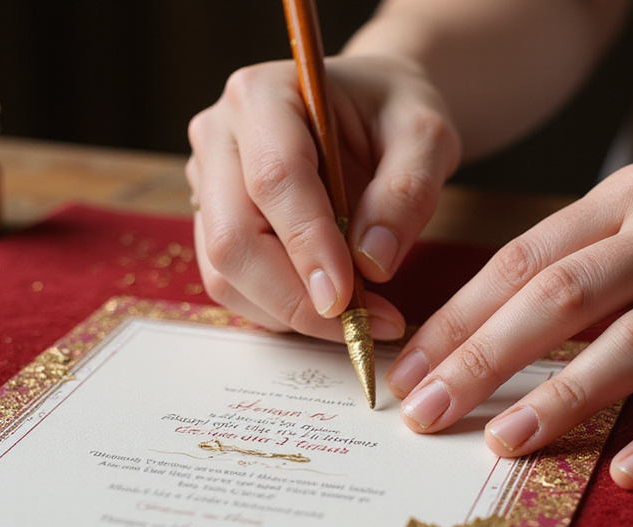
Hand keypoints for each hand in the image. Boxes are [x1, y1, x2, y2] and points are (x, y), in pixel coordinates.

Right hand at [185, 55, 460, 341]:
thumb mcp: (426, 136)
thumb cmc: (393, 114)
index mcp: (262, 95)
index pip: (274, 180)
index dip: (309, 245)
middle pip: (233, 237)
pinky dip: (281, 311)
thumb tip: (372, 263)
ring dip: (288, 312)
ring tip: (357, 317)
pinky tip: (331, 307)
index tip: (349, 298)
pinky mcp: (212, 223)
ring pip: (224, 273)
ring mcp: (207, 183)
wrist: (371, 112)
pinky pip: (232, 285)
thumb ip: (407, 191)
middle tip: (360, 325)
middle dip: (294, 296)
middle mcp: (218, 136)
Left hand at [386, 145, 632, 488]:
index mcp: (632, 199)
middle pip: (558, 297)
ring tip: (504, 443)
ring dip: (561, 397)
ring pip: (631, 342)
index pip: (522, 259)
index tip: (409, 368)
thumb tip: (501, 328)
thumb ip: (592, 256)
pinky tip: (632, 473)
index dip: (459, 317)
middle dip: (481, 359)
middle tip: (424, 413)